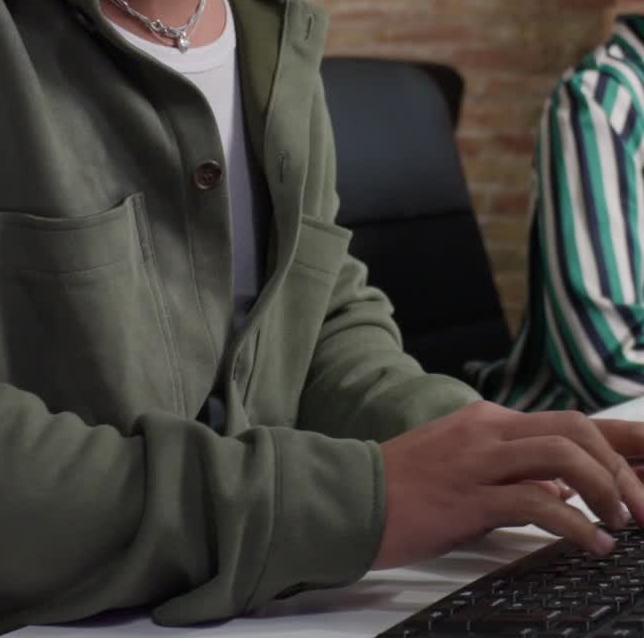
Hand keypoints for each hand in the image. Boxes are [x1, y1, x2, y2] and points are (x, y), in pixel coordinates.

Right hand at [373, 401, 643, 567]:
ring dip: (606, 489)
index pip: (573, 421)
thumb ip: (515, 477)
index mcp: (491, 422)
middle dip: (624, 468)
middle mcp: (489, 429)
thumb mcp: (467, 475)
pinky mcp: (467, 494)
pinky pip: (536, 501)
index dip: (625, 440)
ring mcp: (478, 458)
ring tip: (622, 524)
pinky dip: (576, 524)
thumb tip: (565, 495)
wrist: (348, 499)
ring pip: (564, 455)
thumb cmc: (405, 493)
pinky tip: (591, 544)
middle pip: (578, 429)